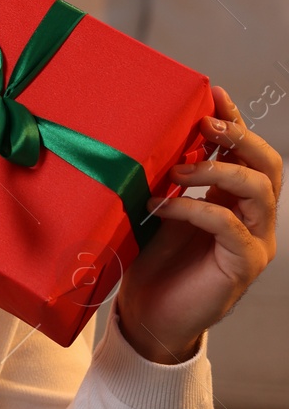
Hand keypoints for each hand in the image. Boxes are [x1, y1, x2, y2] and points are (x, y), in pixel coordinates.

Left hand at [115, 85, 281, 364]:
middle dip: (239, 138)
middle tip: (204, 125)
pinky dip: (194, 208)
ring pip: (260, 190)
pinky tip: (161, 205)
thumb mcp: (155, 209)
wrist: (147, 316)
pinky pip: (228, 225)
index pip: (246, 151)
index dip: (234, 120)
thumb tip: (139, 134)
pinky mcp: (242, 265)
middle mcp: (253, 217)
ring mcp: (254, 241)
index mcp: (234, 199)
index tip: (212, 92)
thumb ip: (162, 178)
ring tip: (175, 170)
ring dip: (217, 170)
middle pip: (269, 164)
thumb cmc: (149, 262)